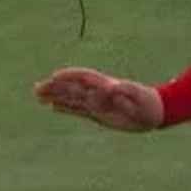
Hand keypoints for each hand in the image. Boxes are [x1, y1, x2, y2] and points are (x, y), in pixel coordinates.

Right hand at [33, 67, 164, 131]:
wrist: (154, 112)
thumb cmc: (148, 104)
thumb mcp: (140, 97)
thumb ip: (126, 92)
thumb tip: (111, 87)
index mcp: (107, 86)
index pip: (84, 79)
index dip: (70, 76)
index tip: (55, 76)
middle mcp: (98, 93)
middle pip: (72, 88)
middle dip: (55, 87)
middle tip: (36, 88)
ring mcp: (96, 103)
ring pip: (71, 98)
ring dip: (55, 96)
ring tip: (37, 94)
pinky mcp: (97, 114)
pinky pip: (77, 110)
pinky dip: (65, 108)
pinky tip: (53, 106)